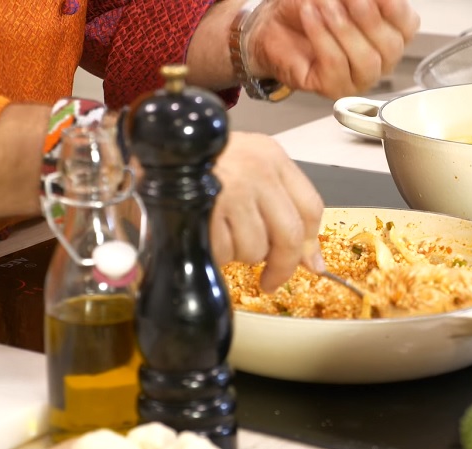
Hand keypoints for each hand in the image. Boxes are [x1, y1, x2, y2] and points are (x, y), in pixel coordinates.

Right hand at [210, 132, 325, 291]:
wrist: (159, 147)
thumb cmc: (200, 160)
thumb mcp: (247, 169)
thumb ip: (283, 209)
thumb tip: (312, 261)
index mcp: (271, 157)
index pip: (310, 208)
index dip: (310, 244)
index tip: (308, 263)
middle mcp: (256, 171)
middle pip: (289, 235)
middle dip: (281, 266)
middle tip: (271, 280)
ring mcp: (231, 190)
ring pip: (254, 249)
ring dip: (238, 253)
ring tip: (221, 233)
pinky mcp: (205, 210)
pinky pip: (222, 252)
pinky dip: (214, 253)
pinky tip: (205, 234)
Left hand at [247, 0, 419, 98]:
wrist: (275, 26)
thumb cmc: (310, 9)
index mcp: (390, 33)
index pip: (408, 25)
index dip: (396, 9)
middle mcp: (380, 60)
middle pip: (391, 46)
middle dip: (368, 18)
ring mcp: (359, 78)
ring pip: (366, 60)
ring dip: (344, 28)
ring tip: (324, 6)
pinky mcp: (334, 88)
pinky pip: (336, 64)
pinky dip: (322, 36)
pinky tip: (311, 17)